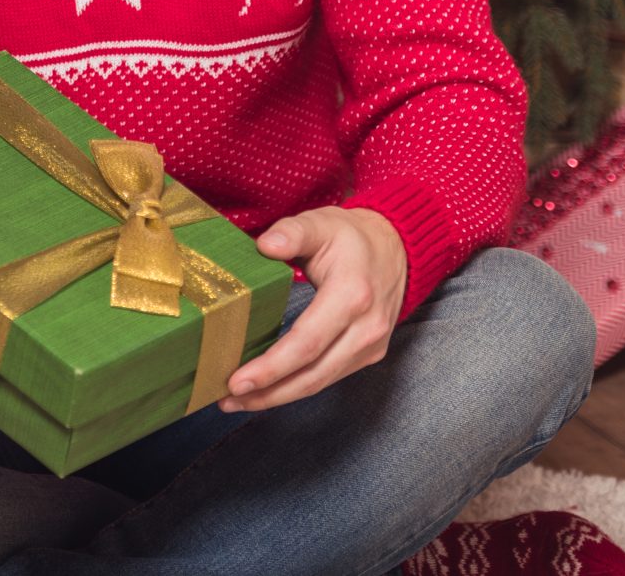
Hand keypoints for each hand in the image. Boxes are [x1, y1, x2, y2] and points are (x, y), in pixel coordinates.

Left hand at [219, 206, 407, 413]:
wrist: (396, 248)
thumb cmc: (351, 237)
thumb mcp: (321, 223)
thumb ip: (292, 232)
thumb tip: (265, 245)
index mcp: (352, 296)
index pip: (307, 343)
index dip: (271, 367)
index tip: (236, 381)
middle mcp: (366, 328)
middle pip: (312, 374)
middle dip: (268, 393)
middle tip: (227, 400)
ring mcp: (370, 346)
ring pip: (320, 382)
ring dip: (278, 396)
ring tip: (238, 401)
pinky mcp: (368, 354)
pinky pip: (328, 377)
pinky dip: (297, 387)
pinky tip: (269, 389)